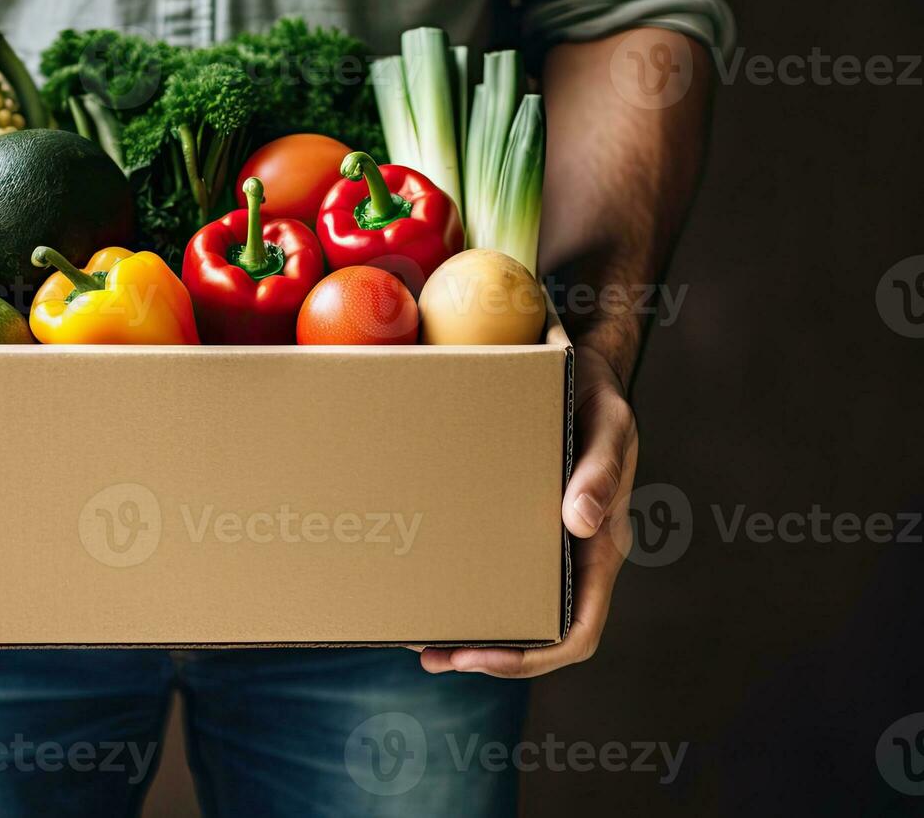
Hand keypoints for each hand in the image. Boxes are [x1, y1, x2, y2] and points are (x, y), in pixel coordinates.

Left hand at [416, 345, 637, 676]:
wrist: (578, 368)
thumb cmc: (597, 397)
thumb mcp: (609, 425)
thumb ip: (601, 471)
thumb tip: (580, 521)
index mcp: (601, 548)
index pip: (577, 631)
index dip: (533, 657)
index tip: (483, 656)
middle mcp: (573, 557)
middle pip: (536, 634)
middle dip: (486, 654)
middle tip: (431, 653)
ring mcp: (545, 543)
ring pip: (510, 607)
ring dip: (468, 628)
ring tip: (417, 633)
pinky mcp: (517, 522)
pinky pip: (492, 567)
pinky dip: (460, 583)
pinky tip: (425, 577)